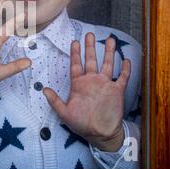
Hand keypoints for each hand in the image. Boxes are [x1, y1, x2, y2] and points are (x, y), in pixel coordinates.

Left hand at [43, 33, 130, 151]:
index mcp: (79, 84)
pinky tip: (126, 59)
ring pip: (107, 64)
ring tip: (110, 39)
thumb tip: (44, 90)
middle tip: (89, 34)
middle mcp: (92, 81)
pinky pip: (122, 77)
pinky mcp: (117, 91)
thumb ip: (55, 101)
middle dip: (90, 47)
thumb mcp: (65, 113)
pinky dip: (125, 68)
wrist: (100, 134)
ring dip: (108, 52)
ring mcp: (105, 85)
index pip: (76, 64)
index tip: (74, 41)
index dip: (75, 53)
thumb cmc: (82, 124)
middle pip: (91, 60)